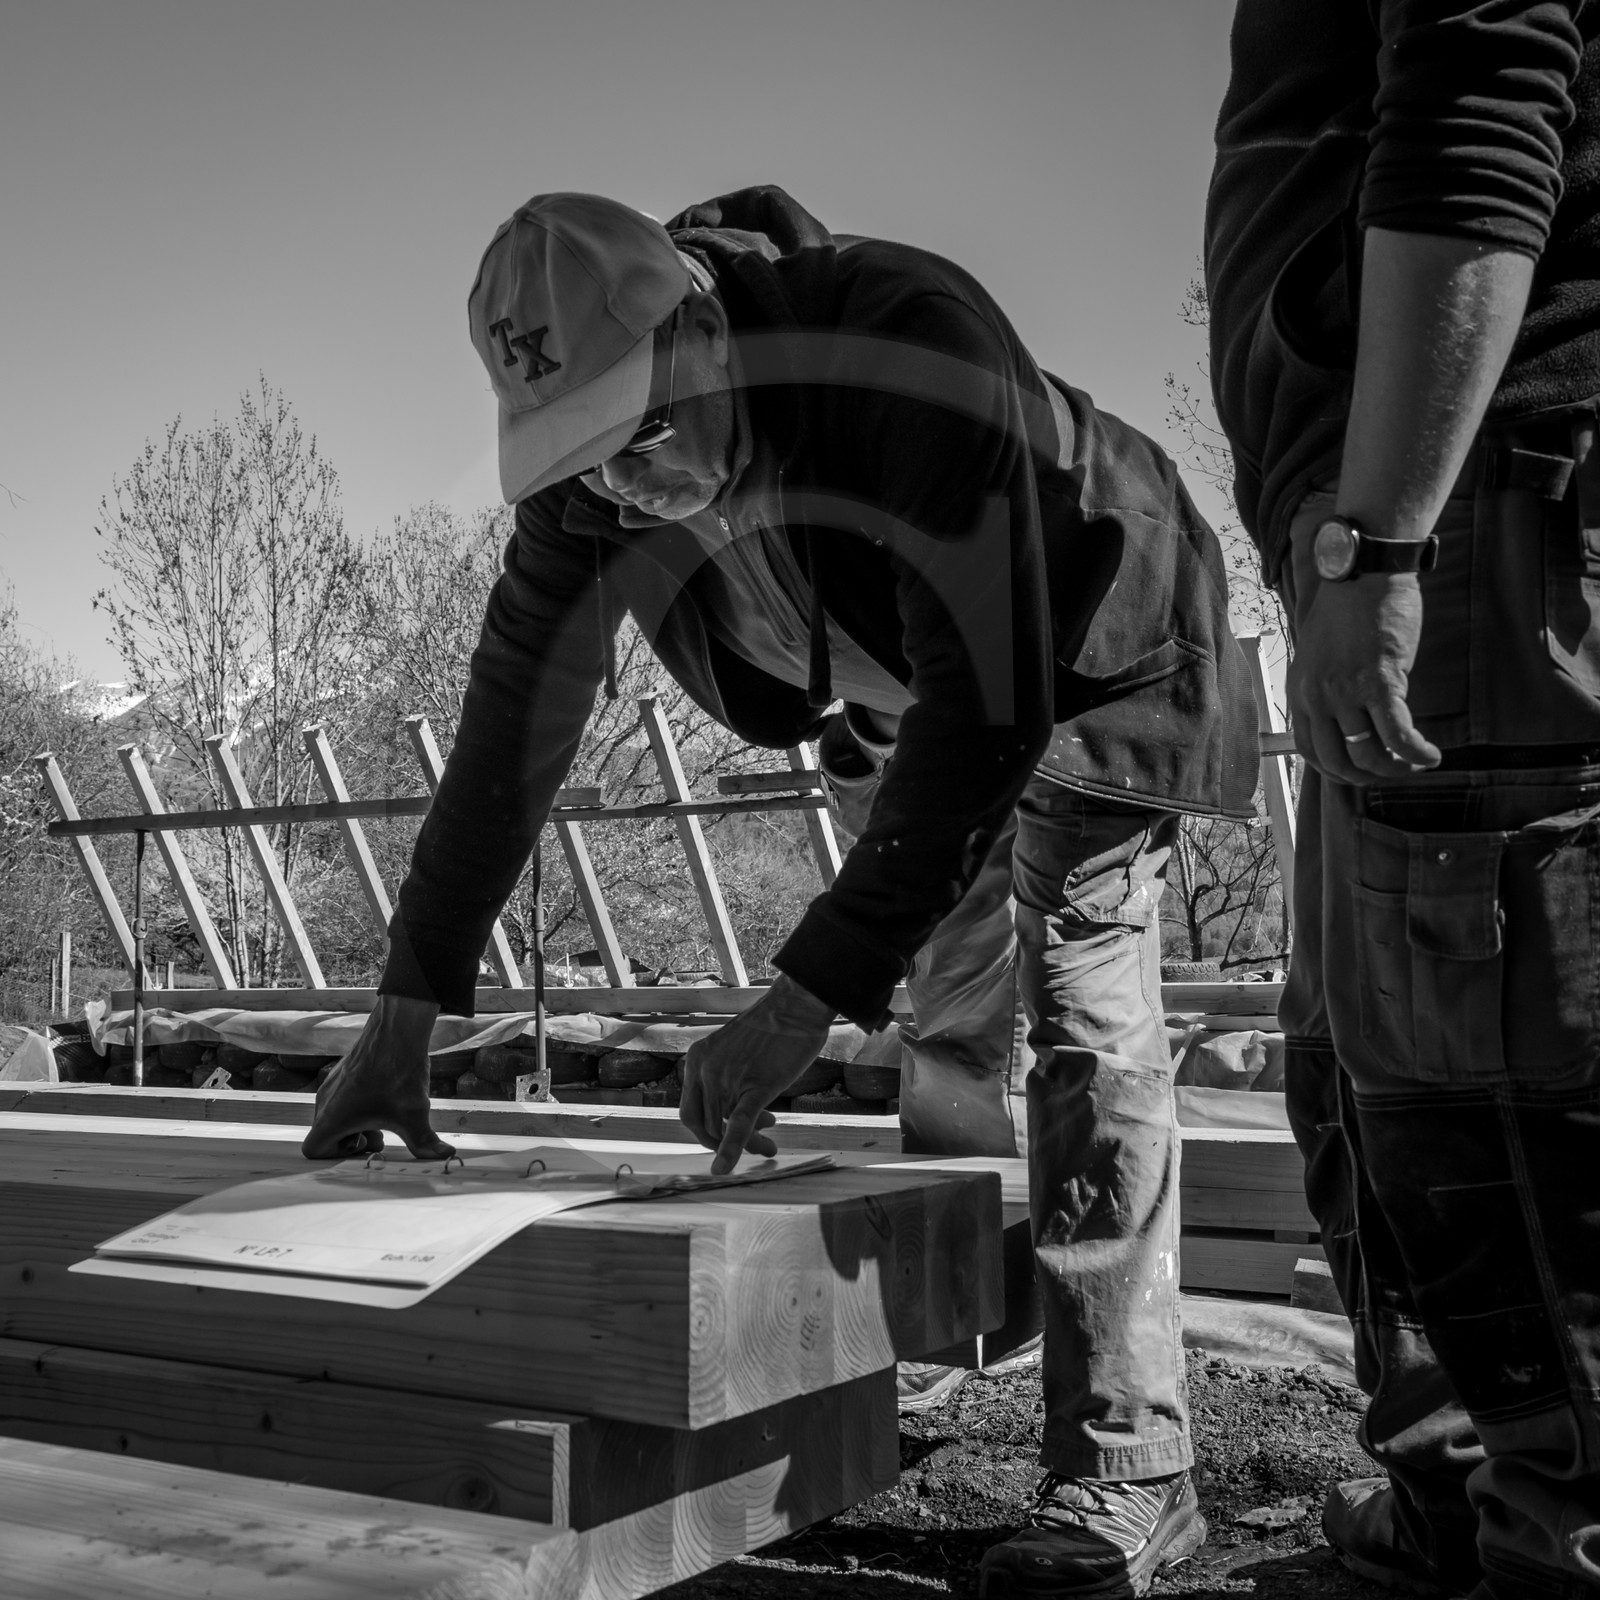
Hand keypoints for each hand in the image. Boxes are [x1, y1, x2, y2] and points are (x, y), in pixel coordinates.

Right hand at [301, 994, 455, 1160]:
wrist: (398, 1031)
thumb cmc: (399, 1074)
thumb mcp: (414, 1115)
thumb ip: (425, 1143)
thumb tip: (447, 1157)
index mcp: (332, 1117)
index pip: (312, 1149)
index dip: (336, 1155)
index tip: (364, 1143)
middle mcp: (325, 1100)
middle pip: (327, 1134)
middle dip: (354, 1139)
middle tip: (381, 1134)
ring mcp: (332, 1084)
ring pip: (335, 1114)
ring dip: (357, 1122)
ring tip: (386, 1115)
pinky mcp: (343, 1071)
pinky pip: (341, 1097)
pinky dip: (359, 1105)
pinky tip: (387, 1097)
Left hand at [681, 975, 835, 1173]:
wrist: (795, 1007)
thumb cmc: (773, 1028)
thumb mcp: (733, 1050)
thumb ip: (724, 1075)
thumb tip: (733, 1110)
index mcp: (697, 1060)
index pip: (691, 1110)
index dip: (707, 1130)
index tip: (728, 1134)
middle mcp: (705, 1070)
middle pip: (705, 1125)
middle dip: (724, 1143)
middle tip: (753, 1144)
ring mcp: (728, 1078)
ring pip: (725, 1129)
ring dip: (748, 1145)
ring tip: (770, 1145)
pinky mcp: (755, 1086)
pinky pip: (739, 1125)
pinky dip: (731, 1150)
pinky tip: (724, 1169)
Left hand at [1288, 572, 1441, 783]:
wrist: (1363, 574)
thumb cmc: (1347, 610)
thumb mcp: (1320, 656)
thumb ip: (1328, 689)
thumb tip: (1350, 720)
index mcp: (1300, 691)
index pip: (1310, 750)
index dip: (1337, 771)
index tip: (1359, 773)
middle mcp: (1318, 697)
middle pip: (1338, 761)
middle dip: (1367, 777)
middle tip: (1391, 772)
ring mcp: (1347, 693)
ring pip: (1369, 754)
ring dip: (1396, 769)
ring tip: (1416, 764)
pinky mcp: (1381, 683)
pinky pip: (1398, 735)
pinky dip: (1416, 753)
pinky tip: (1431, 756)